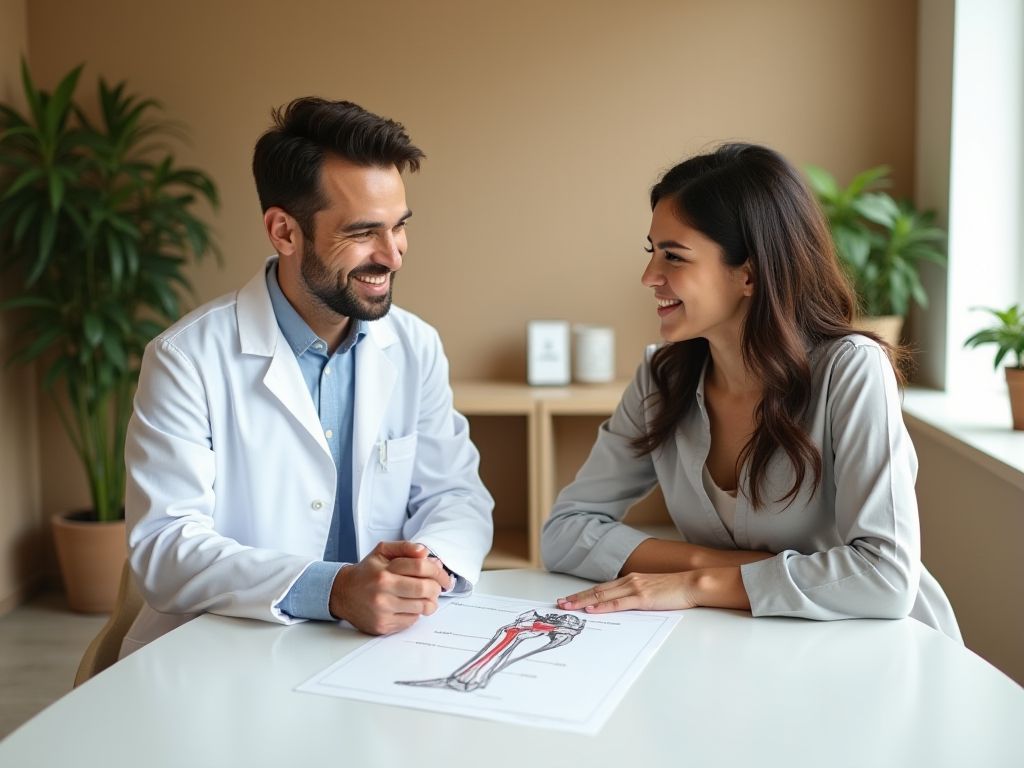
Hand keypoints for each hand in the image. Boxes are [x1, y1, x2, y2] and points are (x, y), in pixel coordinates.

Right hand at [329, 541, 447, 633]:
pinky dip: (416, 613)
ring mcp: (382, 610)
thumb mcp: (382, 552)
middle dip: (437, 588)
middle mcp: (383, 591)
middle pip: (424, 589)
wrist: (342, 594)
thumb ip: (404, 548)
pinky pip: (411, 621)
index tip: (444, 576)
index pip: (421, 568)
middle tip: (437, 587)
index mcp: (385, 570)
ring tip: (427, 597)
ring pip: (421, 607)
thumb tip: (425, 552)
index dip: (438, 571)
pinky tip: (410, 606)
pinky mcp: (382, 625)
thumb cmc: (366, 572)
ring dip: (430, 602)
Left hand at [555, 571, 700, 613]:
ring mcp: (635, 588)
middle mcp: (629, 581)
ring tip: (569, 607)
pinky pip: (618, 603)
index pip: (602, 587)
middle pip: (597, 590)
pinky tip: (592, 609)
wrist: (692, 583)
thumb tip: (624, 606)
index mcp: (631, 580)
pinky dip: (603, 606)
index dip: (584, 593)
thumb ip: (637, 596)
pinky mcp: (642, 598)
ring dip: (583, 601)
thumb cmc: (675, 589)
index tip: (570, 599)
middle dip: (577, 597)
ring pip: (603, 595)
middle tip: (560, 604)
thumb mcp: (652, 591)